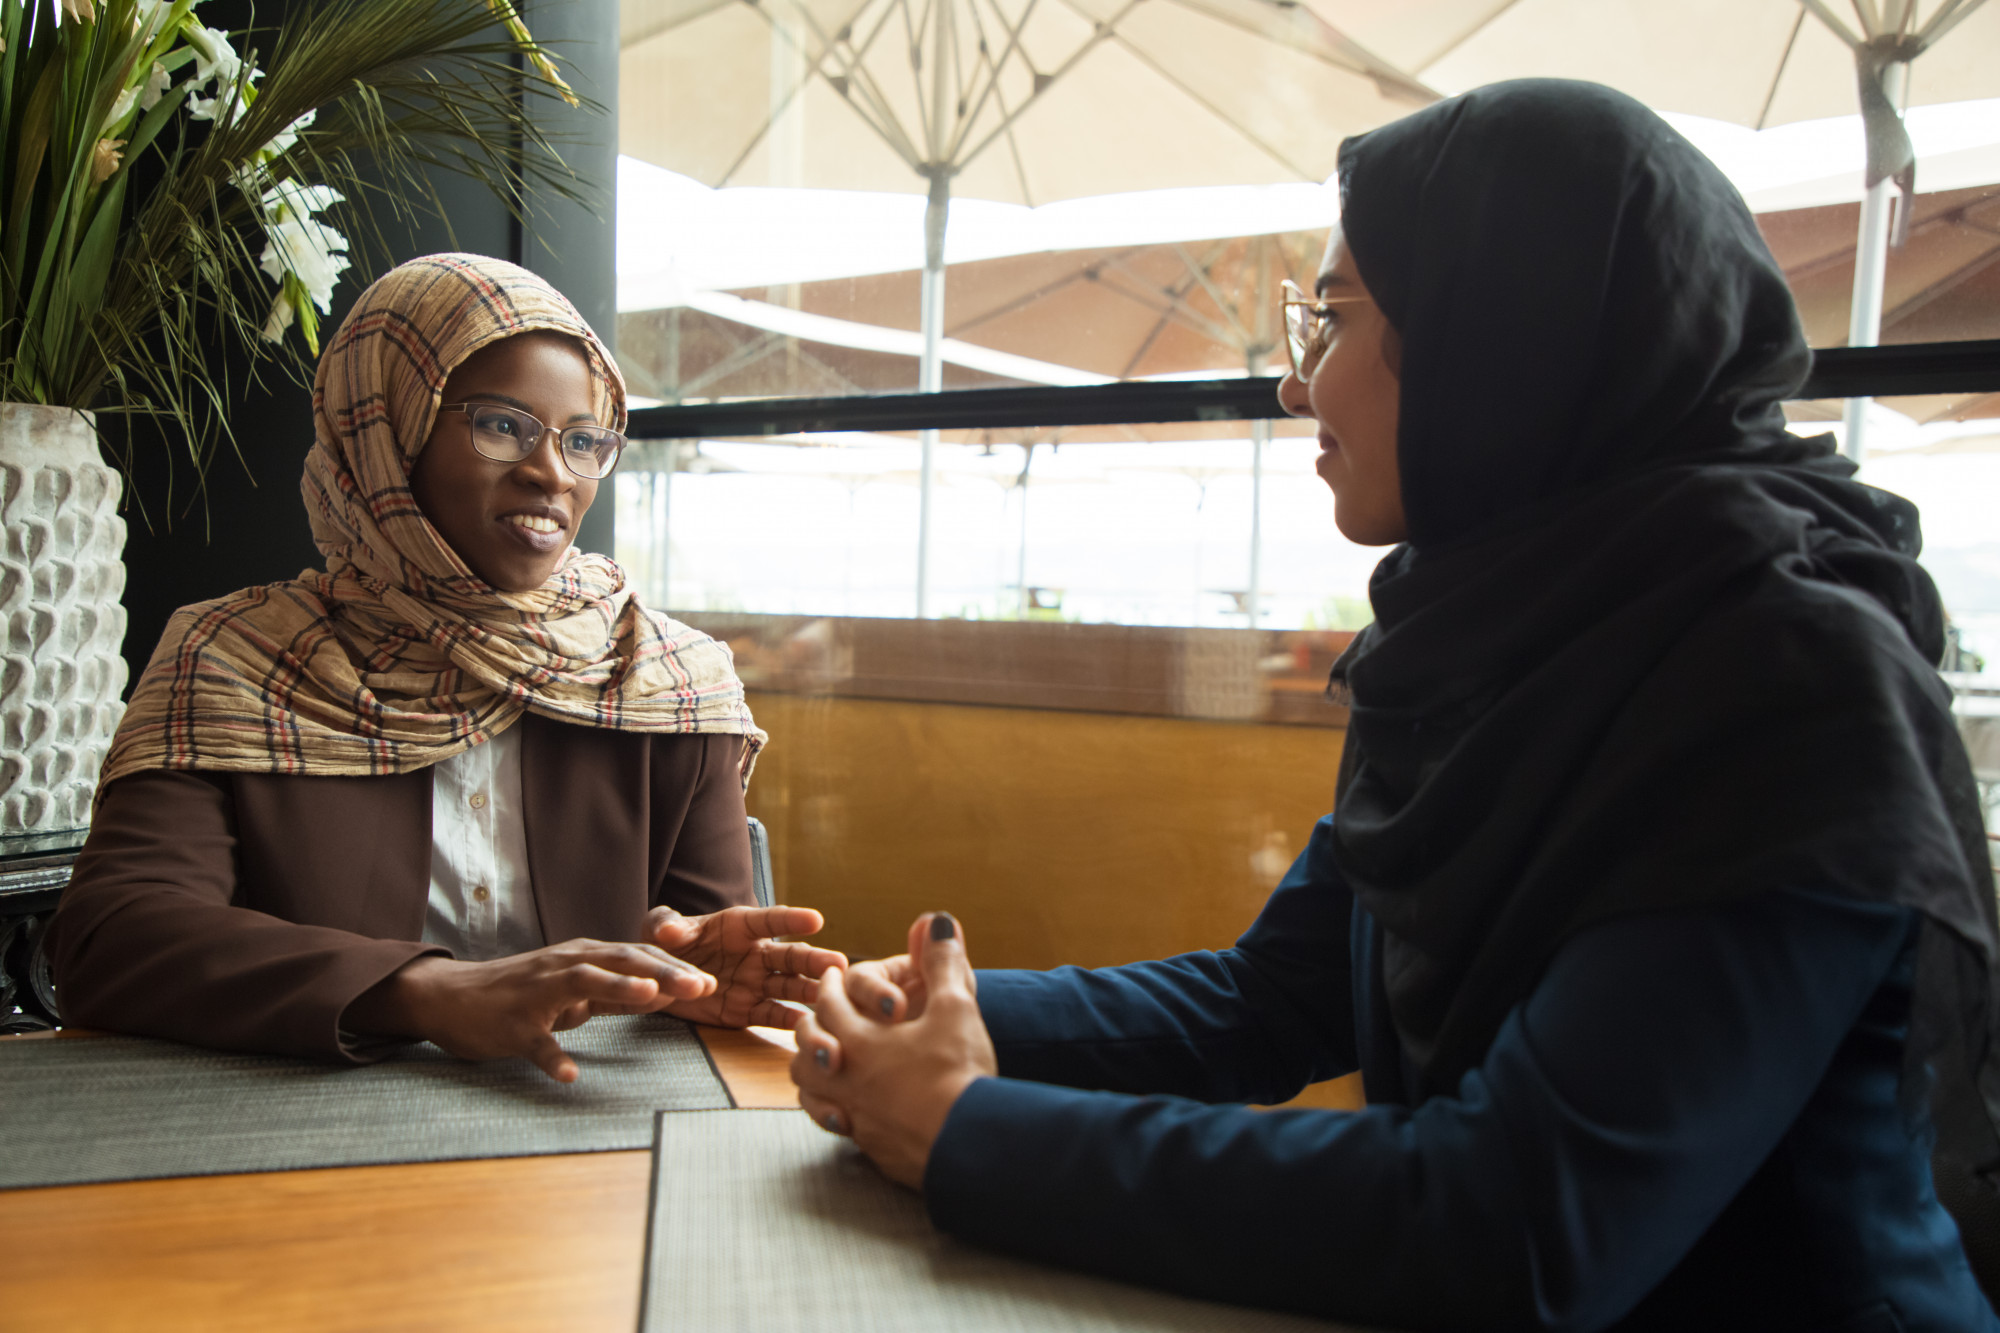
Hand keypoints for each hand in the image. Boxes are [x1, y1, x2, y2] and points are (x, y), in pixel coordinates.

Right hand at [349, 939, 715, 1081]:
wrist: (451, 997)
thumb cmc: (519, 993)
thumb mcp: (573, 987)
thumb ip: (616, 991)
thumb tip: (664, 993)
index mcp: (583, 957)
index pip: (638, 955)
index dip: (675, 965)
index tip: (712, 979)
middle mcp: (565, 965)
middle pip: (621, 961)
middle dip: (665, 972)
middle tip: (703, 985)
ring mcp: (537, 994)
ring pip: (583, 983)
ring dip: (620, 989)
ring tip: (654, 998)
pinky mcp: (512, 1025)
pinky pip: (536, 1043)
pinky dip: (554, 1058)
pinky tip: (572, 1075)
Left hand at [646, 904, 846, 1028]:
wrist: (659, 979)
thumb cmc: (663, 944)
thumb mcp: (658, 929)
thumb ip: (666, 925)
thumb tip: (669, 931)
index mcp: (739, 927)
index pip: (770, 920)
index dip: (791, 919)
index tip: (815, 920)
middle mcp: (755, 954)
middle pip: (790, 956)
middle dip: (813, 960)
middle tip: (838, 964)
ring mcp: (754, 984)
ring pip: (788, 986)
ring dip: (809, 990)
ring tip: (830, 995)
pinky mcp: (746, 1011)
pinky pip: (770, 1016)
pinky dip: (788, 1021)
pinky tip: (805, 1025)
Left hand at [790, 912, 997, 1188]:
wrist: (967, 1144)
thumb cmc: (957, 1072)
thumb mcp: (956, 1007)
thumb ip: (941, 962)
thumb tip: (935, 921)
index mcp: (859, 1039)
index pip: (829, 1003)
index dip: (830, 983)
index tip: (831, 974)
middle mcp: (845, 1077)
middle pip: (806, 1047)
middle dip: (811, 1025)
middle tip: (819, 1013)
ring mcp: (853, 1114)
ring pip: (811, 1089)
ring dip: (813, 1069)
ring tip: (825, 1058)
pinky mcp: (869, 1145)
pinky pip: (835, 1122)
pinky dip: (833, 1107)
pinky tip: (847, 1106)